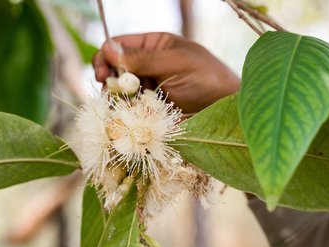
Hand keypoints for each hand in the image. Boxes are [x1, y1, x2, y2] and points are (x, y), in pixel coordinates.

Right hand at [93, 32, 240, 113]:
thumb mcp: (176, 63)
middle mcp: (147, 65)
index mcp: (153, 45)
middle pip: (114, 70)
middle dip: (108, 81)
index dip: (106, 56)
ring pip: (120, 92)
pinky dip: (125, 114)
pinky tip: (127, 118)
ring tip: (119, 108)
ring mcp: (148, 88)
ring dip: (116, 100)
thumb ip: (143, 58)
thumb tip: (108, 49)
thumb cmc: (207, 78)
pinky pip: (130, 110)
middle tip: (107, 92)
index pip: (119, 45)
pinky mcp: (150, 109)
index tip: (102, 73)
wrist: (226, 108)